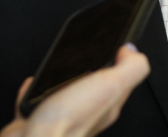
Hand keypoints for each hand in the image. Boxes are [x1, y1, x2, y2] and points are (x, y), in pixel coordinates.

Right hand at [0, 44, 149, 136]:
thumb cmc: (69, 122)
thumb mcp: (111, 85)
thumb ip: (130, 68)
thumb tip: (133, 51)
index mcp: (108, 103)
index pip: (123, 80)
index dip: (123, 61)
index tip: (118, 45)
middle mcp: (88, 112)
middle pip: (95, 87)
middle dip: (94, 69)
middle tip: (93, 53)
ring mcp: (63, 116)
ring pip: (67, 94)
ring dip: (64, 78)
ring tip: (65, 65)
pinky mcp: (38, 120)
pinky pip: (38, 101)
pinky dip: (36, 90)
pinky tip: (34, 83)